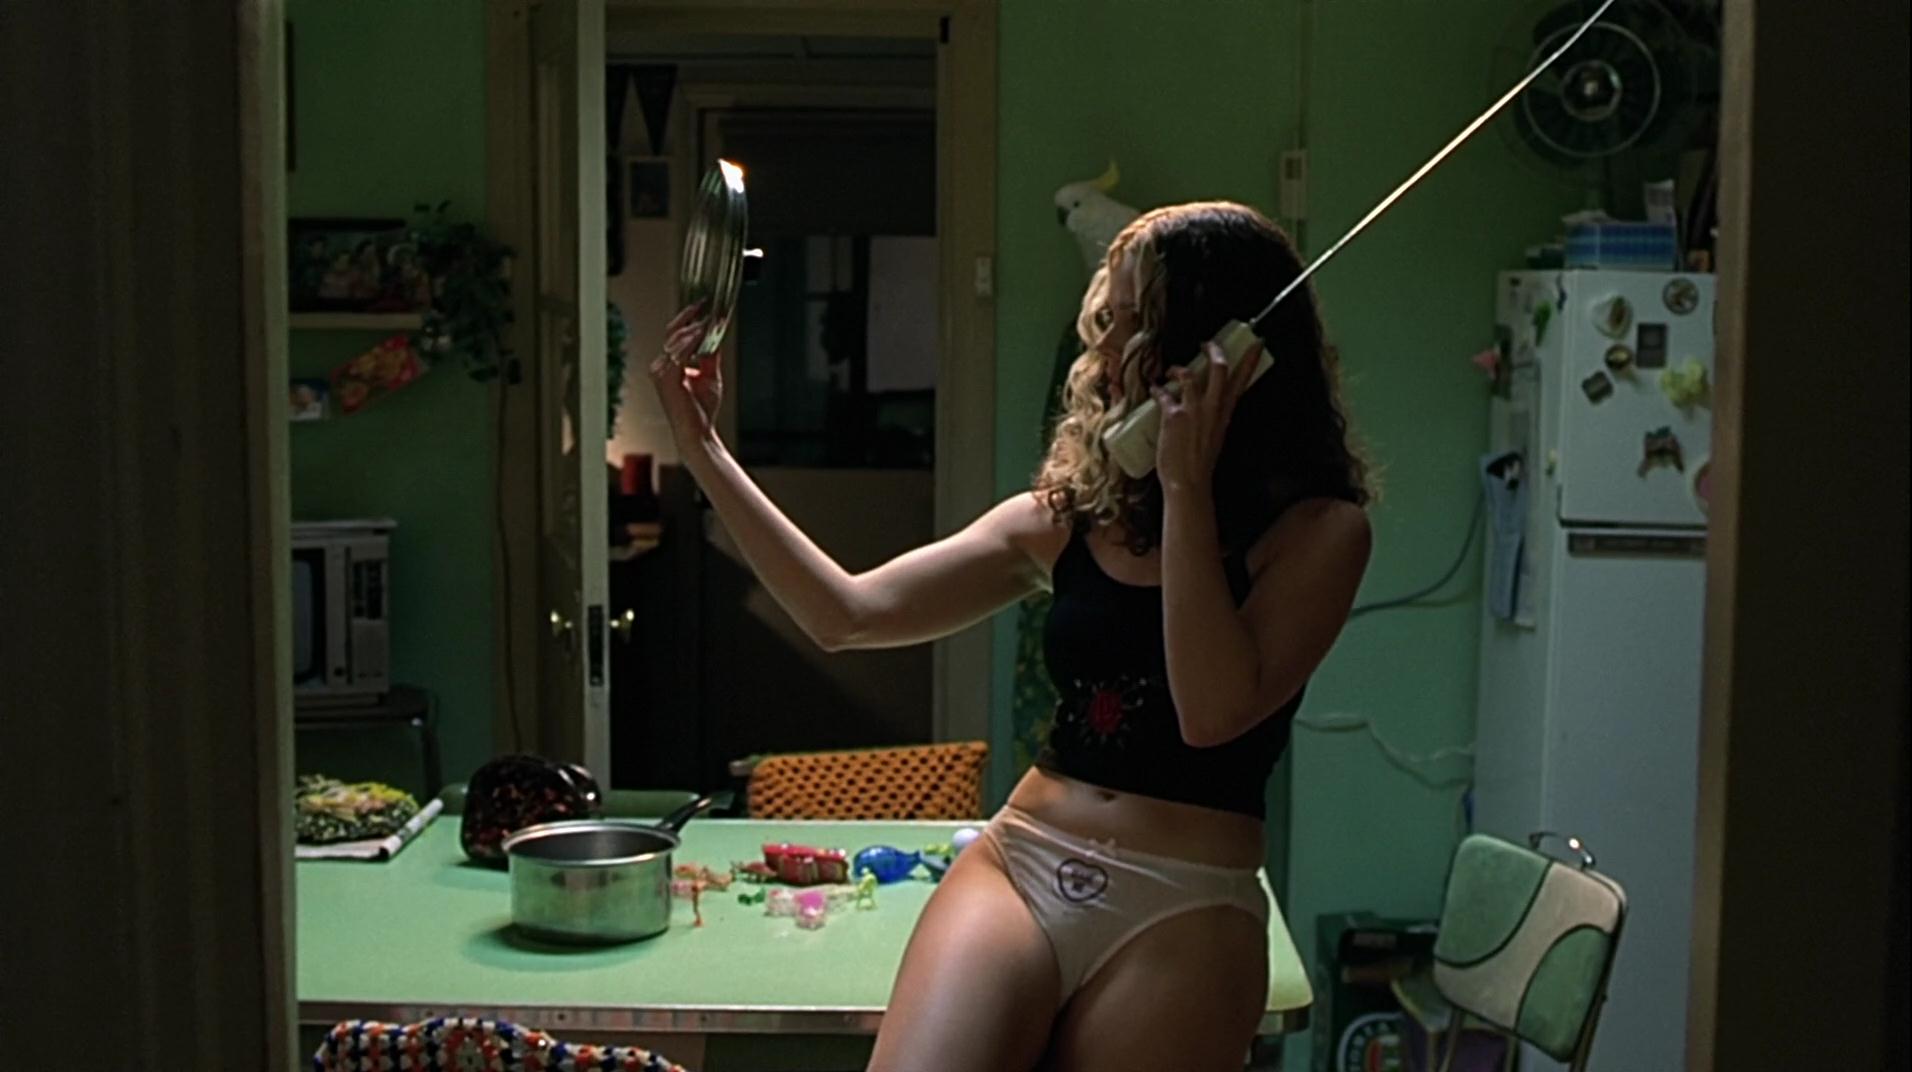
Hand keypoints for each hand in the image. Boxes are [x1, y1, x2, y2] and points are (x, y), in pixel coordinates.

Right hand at [647, 303, 720, 448]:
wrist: (698, 432)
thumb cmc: (702, 410)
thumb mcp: (710, 375)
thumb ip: (710, 355)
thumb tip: (716, 334)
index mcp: (668, 364)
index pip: (675, 334)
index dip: (688, 318)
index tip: (704, 305)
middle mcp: (660, 366)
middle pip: (673, 333)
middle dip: (690, 319)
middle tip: (705, 307)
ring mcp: (660, 372)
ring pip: (675, 342)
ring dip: (692, 329)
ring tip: (706, 321)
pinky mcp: (665, 379)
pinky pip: (677, 355)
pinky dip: (689, 343)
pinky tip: (699, 334)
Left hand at [1151, 338, 1264, 495]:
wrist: (1189, 483)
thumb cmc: (1200, 464)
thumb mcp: (1215, 437)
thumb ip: (1213, 419)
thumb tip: (1206, 410)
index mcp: (1225, 414)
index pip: (1241, 382)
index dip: (1250, 360)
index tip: (1257, 343)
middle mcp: (1212, 409)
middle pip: (1219, 369)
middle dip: (1214, 350)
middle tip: (1208, 343)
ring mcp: (1194, 410)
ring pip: (1189, 374)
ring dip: (1178, 368)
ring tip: (1172, 369)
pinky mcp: (1174, 416)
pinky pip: (1164, 393)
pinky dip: (1158, 389)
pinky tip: (1154, 389)